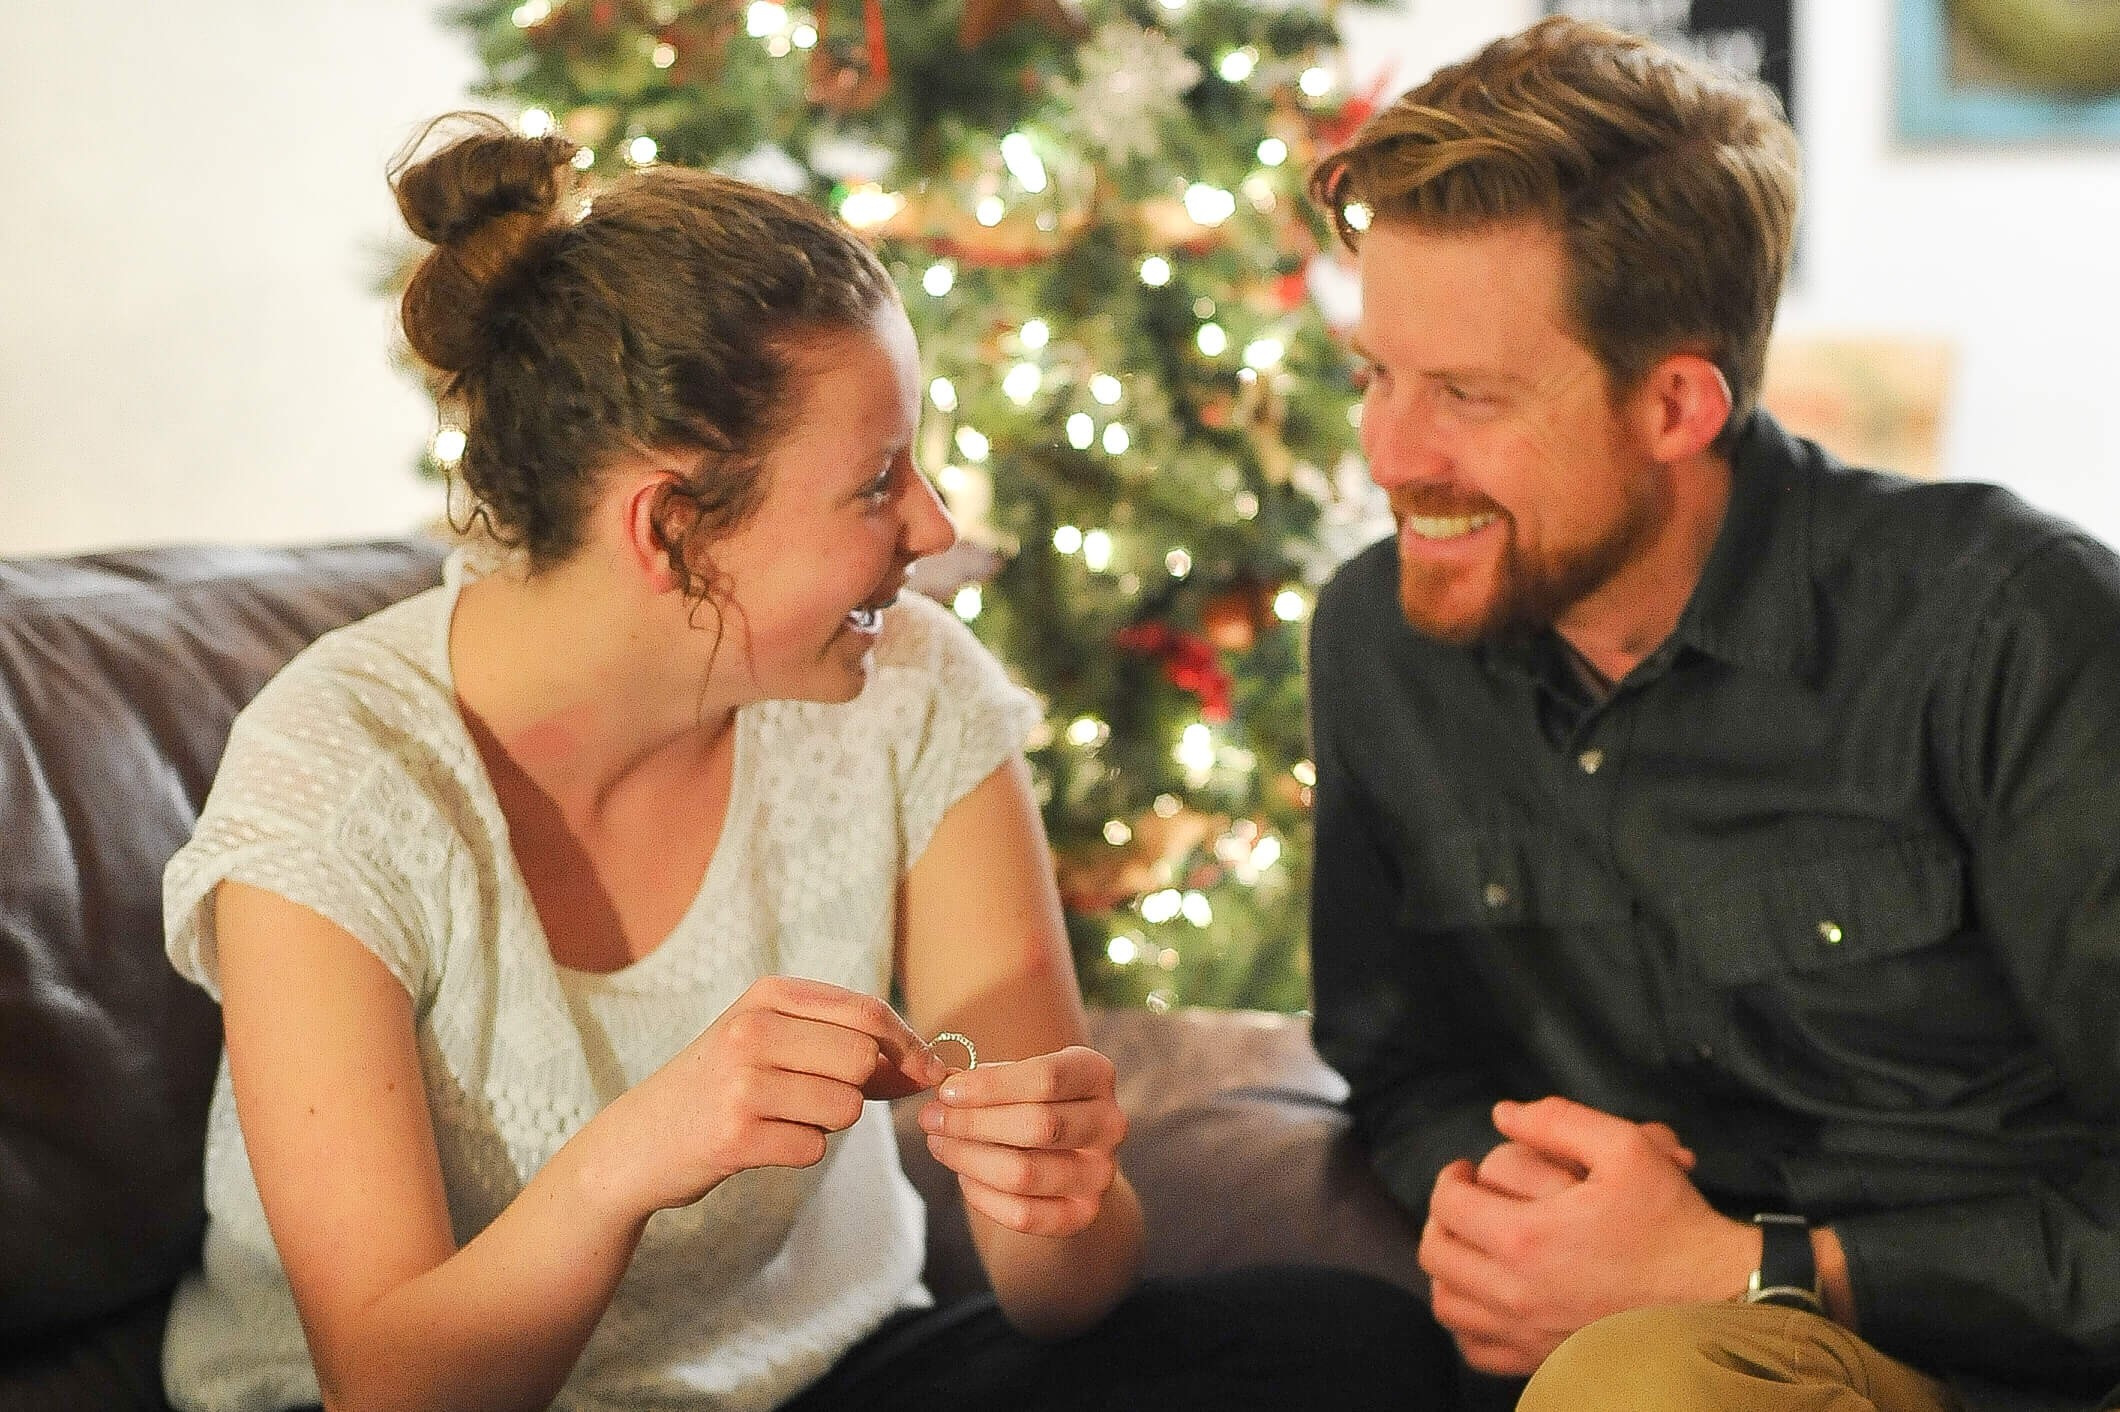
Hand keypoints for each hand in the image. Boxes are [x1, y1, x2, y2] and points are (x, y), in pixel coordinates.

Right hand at [604, 975, 946, 1214]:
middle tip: (826, 1098)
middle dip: (862, 1088)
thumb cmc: (721, 1087)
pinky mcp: (736, 1135)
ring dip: (827, 1121)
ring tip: (780, 1115)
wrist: (637, 1142)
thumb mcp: (769, 1039)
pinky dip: (800, 1149)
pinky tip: (761, 1141)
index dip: (908, 1044)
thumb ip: (841, 1040)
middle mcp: (753, 1029)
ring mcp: (742, 1082)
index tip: (928, 1070)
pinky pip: (814, 1147)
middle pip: (863, 1059)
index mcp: (767, 994)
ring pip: (845, 1107)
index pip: (866, 1011)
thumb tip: (926, 1064)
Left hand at [917, 1045, 1126, 1237]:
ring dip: (969, 1158)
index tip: (946, 1091)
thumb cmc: (1029, 1101)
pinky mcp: (1082, 1214)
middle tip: (930, 1118)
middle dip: (973, 1123)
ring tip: (938, 1144)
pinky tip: (963, 1175)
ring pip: (1025, 1173)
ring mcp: (1101, 1174)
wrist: (1064, 1153)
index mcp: (1096, 1075)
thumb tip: (944, 1085)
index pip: (1047, 1078)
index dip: (991, 1086)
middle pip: (1038, 1126)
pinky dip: (982, 1195)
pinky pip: (1023, 1215)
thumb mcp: (1016, 1078)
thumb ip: (983, 1078)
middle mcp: (1109, 1123)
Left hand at [1420, 1097, 1749, 1376]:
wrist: (1717, 1294)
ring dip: (1449, 1269)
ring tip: (1471, 1246)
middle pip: (1436, 1255)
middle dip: (1442, 1220)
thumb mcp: (1627, 1148)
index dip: (1450, 1178)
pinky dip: (1469, 1323)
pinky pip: (1477, 1350)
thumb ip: (1559, 1120)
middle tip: (1466, 1202)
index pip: (1447, 1205)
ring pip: (1448, 1305)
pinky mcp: (1544, 1360)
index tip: (1465, 1170)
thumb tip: (1503, 1113)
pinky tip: (1488, 1298)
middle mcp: (1516, 1292)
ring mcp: (1528, 1333)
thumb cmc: (1673, 1222)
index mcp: (1526, 1238)